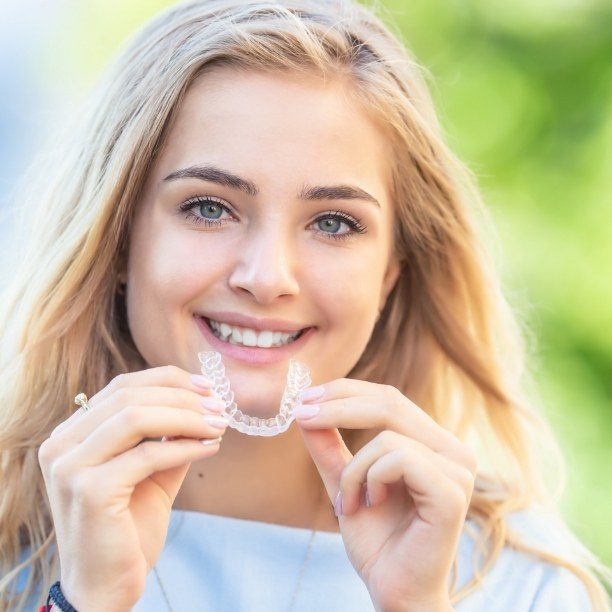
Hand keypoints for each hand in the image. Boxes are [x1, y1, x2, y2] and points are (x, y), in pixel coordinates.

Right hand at [38, 365, 227, 610]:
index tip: (208, 387)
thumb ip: (169, 436)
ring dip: (187, 417)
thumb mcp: (152, 471)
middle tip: (220, 406)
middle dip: (183, 397)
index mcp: (71, 434)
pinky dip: (185, 446)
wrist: (106, 586)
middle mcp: (61, 445)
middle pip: (130, 396)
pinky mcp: (90, 491)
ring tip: (219, 424)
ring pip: (137, 417)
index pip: (123, 386)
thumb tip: (205, 404)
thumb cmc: (128, 528)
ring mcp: (70, 467)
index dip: (169, 380)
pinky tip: (211, 448)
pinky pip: (148, 454)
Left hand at [294, 379, 475, 610]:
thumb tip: (305, 408)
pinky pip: (398, 458)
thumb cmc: (377, 540)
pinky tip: (370, 505)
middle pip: (389, 402)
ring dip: (353, 469)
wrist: (395, 591)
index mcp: (432, 443)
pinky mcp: (452, 492)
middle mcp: (452, 450)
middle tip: (302, 415)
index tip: (304, 398)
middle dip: (338, 405)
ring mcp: (458, 470)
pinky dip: (369, 479)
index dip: (345, 391)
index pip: (388, 398)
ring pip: (387, 435)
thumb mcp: (344, 482)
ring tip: (348, 503)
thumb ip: (329, 447)